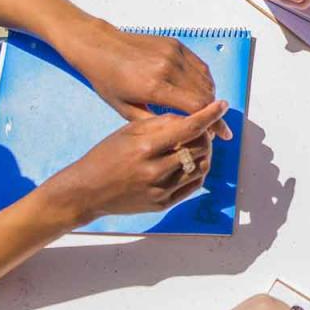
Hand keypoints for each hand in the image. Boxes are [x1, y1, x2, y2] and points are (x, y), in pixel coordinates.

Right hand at [44, 101, 228, 222]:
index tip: (222, 105)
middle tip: (201, 129)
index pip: (189, 129)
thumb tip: (190, 118)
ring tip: (196, 145)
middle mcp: (155, 171)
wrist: (87, 191)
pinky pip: (193, 186)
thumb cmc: (106, 156)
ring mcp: (160, 190)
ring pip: (201, 168)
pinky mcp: (162, 204)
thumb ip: (161, 123)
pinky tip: (191, 162)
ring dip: (205, 153)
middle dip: (206, 135)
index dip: (209, 115)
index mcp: (145, 148)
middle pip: (200, 149)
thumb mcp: (128, 131)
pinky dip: (198, 171)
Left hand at [64, 20, 224, 123]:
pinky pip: (200, 66)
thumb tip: (180, 134)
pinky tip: (199, 91)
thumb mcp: (125, 109)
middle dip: (214, 113)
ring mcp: (173, 53)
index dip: (213, 123)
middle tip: (213, 127)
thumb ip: (155, 123)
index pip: (196, 108)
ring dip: (210, 98)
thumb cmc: (108, 80)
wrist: (100, 46)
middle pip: (206, 95)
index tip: (222, 135)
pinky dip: (205, 81)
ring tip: (204, 111)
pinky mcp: (176, 45)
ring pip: (206, 80)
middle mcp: (168, 68)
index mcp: (154, 87)